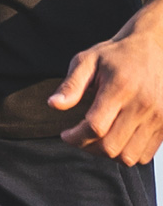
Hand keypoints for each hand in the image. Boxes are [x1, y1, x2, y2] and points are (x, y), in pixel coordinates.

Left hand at [50, 17, 162, 163]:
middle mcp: (142, 106)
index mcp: (120, 88)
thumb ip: (71, 84)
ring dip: (108, 154)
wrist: (152, 49)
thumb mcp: (87, 61)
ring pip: (129, 156)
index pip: (95, 126)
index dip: (76, 137)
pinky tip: (116, 139)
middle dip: (88, 147)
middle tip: (79, 138)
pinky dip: (128, 154)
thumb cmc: (116, 55)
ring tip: (96, 140)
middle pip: (111, 146)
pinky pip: (146, 155)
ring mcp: (158, 118)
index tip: (66, 135)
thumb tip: (53, 104)